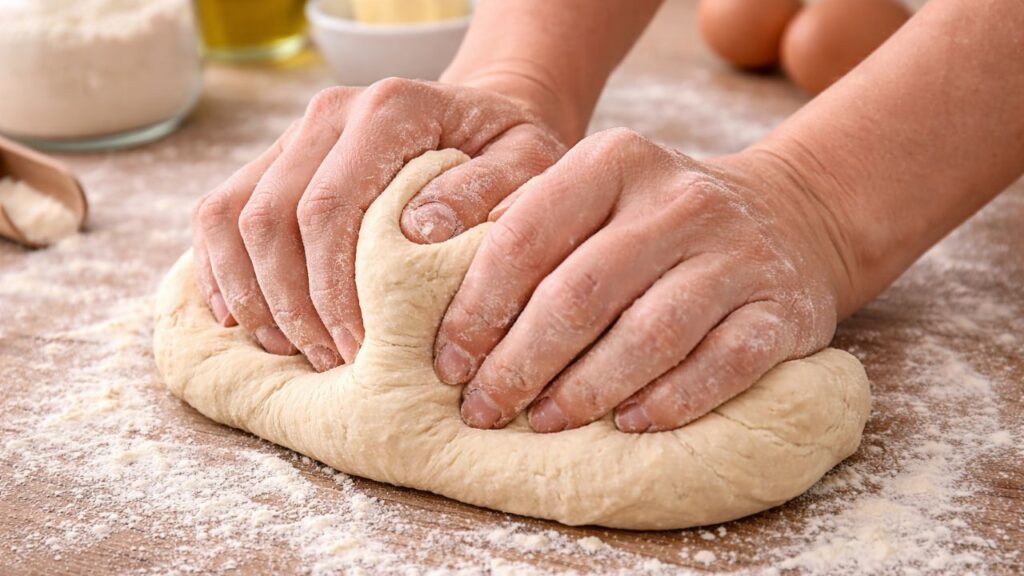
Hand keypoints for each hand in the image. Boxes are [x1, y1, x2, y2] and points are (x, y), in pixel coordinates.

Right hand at [191, 78, 565, 370]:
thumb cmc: (513, 149)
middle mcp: (329, 113)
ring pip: (231, 214)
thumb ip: (487, 190)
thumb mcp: (532, 162)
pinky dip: (221, 268)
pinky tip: (240, 317)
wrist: (486, 114)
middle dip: (289, 301)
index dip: (330, 288)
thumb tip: (418, 232)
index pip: (329, 207)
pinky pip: (219, 210)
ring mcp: (296, 134)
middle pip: (269, 216)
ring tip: (287, 349)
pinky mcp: (279, 159)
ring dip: (251, 292)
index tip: (357, 347)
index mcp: (388, 110)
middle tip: (326, 361)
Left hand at [434, 128, 855, 432]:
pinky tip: (628, 424)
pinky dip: (671, 401)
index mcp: (615, 161)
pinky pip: (723, 364)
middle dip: (520, 362)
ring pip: (650, 334)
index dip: (477, 308)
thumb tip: (443, 299)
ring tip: (546, 422)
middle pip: (581, 293)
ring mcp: (737, 254)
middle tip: (484, 409)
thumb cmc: (658, 222)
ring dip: (587, 389)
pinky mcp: (782, 309)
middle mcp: (679, 200)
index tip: (449, 363)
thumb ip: (531, 227)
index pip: (525, 236)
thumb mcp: (597, 195)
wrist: (788, 215)